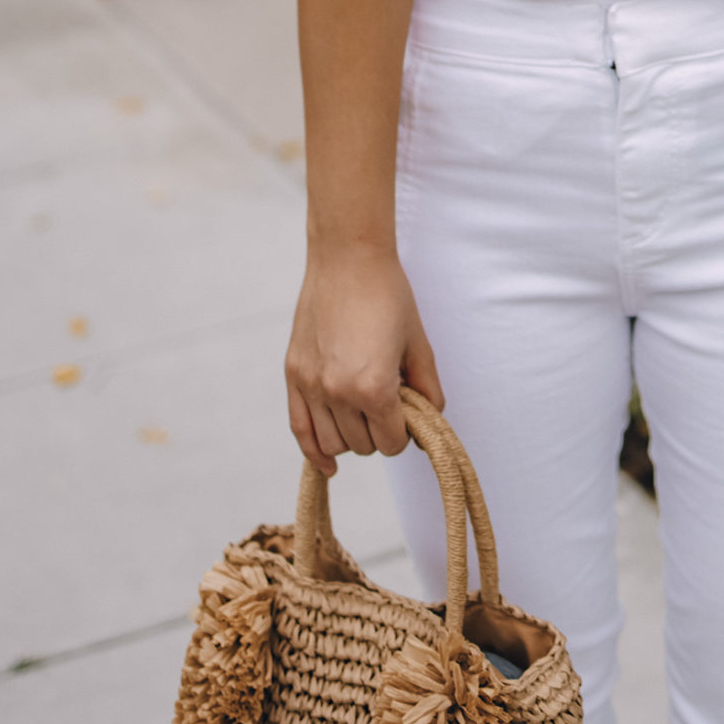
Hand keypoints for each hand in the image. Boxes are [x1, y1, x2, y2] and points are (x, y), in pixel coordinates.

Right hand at [285, 241, 444, 476]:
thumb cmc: (388, 295)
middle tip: (389, 406)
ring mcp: (311, 384)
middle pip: (364, 446)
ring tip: (364, 412)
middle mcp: (337, 392)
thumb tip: (430, 420)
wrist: (347, 258)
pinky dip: (314, 452)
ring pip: (332, 444)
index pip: (392, 443)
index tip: (409, 415)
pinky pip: (300, 429)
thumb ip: (428, 389)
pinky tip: (328, 464)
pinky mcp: (293, 374)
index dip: (405, 434)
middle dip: (381, 433)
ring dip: (353, 437)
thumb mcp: (419, 343)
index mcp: (373, 387)